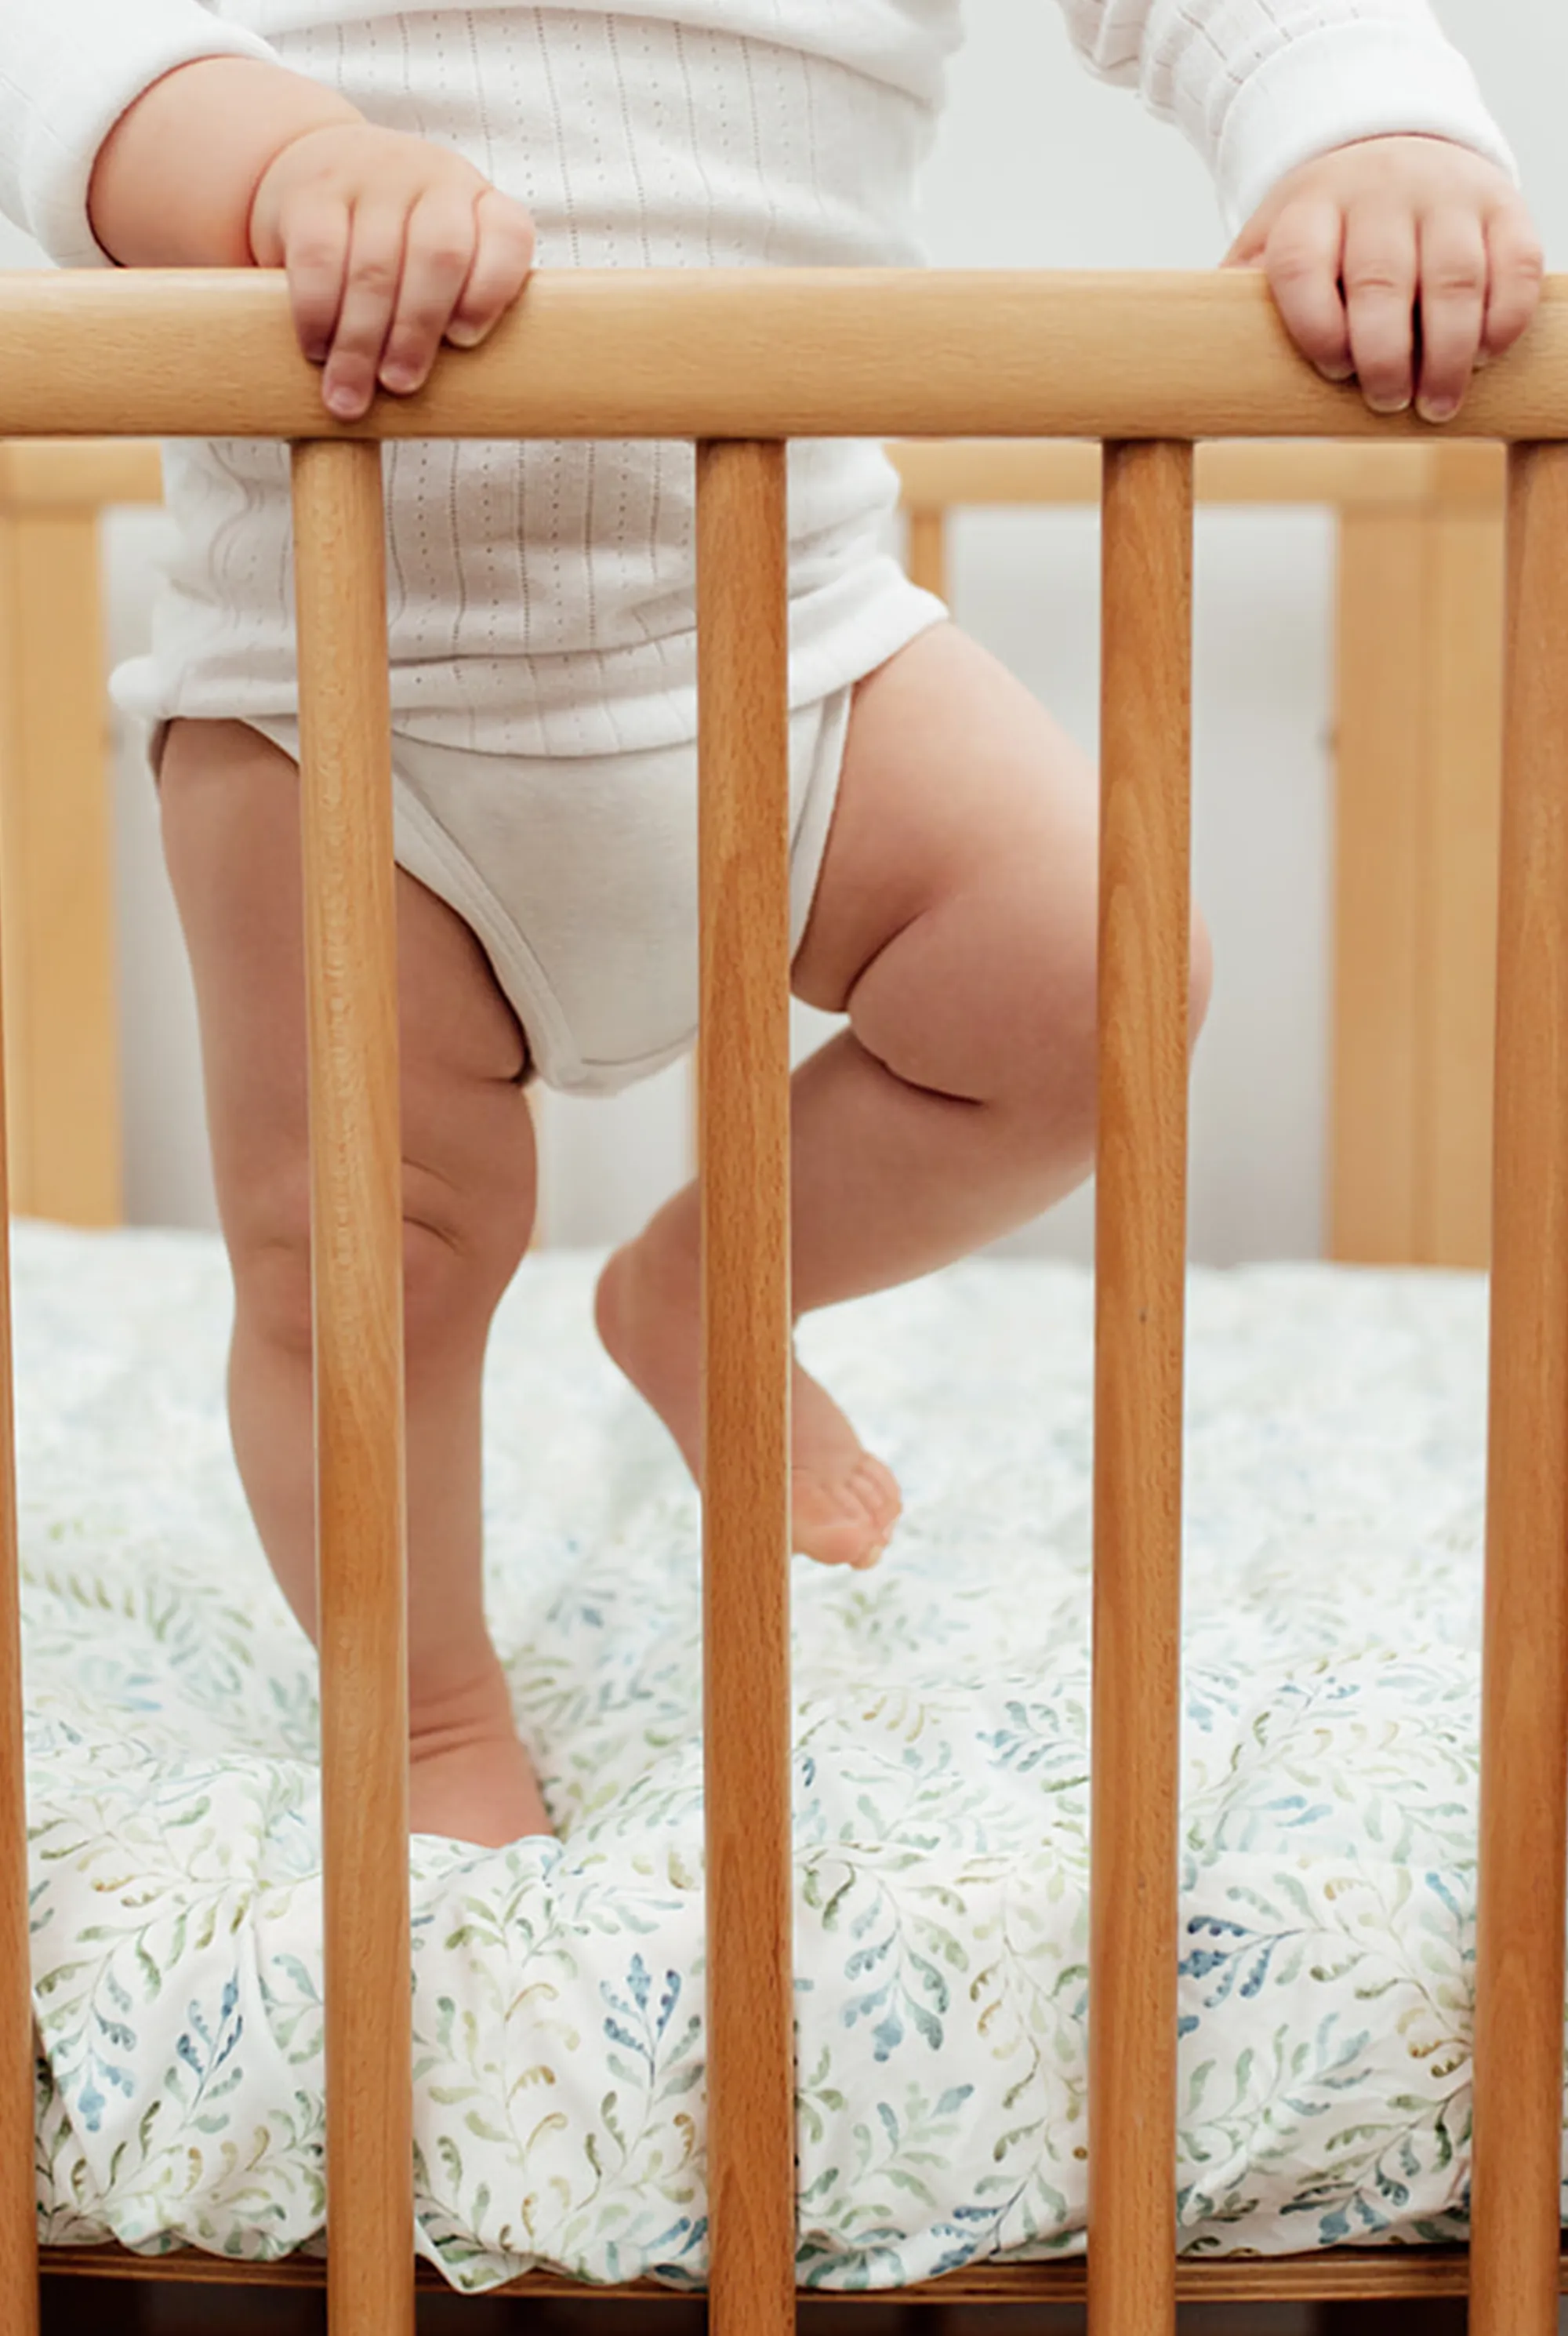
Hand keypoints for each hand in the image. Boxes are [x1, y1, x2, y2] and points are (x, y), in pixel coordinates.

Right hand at [248, 123, 535, 418]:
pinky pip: (318, 256)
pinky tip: (316, 349)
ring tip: (348, 395)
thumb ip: (454, 316)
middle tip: (399, 385)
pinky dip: (317, 312)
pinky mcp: (313, 189)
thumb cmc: (394, 254)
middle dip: (417, 331)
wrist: (314, 173)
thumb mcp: (436, 269)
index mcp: (481, 205)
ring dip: (361, 341)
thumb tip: (458, 405)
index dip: (489, 292)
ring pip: (374, 265)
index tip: (463, 342)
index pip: (507, 237)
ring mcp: (374, 177)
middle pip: (438, 256)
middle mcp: (434, 179)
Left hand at [1226, 135, 1543, 423]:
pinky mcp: (1500, 206)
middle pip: (1382, 281)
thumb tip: (1189, 371)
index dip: (1315, 327)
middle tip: (1389, 402)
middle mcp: (1378, 195)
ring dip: (1448, 351)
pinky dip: (1504, 317)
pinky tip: (1485, 355)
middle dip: (1386, 355)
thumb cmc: (1323, 229)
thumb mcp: (1269, 246)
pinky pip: (1514, 264)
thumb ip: (1238, 299)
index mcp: (1309, 211)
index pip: (1300, 266)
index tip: (1332, 370)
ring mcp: (1444, 196)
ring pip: (1454, 277)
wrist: (1392, 145)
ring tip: (1437, 403)